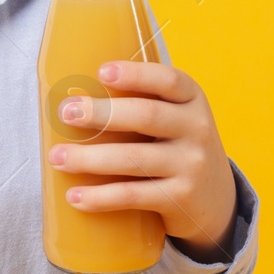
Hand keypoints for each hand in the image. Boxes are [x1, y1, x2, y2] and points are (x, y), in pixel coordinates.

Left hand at [48, 61, 237, 263]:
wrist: (217, 201)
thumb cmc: (176, 148)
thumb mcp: (175, 119)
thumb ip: (142, 104)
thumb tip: (73, 97)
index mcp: (192, 100)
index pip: (168, 80)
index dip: (136, 74)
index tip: (101, 71)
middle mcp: (197, 129)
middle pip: (147, 116)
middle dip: (102, 114)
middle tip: (66, 113)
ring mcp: (191, 165)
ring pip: (134, 159)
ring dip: (90, 158)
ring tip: (57, 158)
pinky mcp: (180, 199)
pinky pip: (134, 195)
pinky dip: (101, 197)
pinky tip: (75, 196)